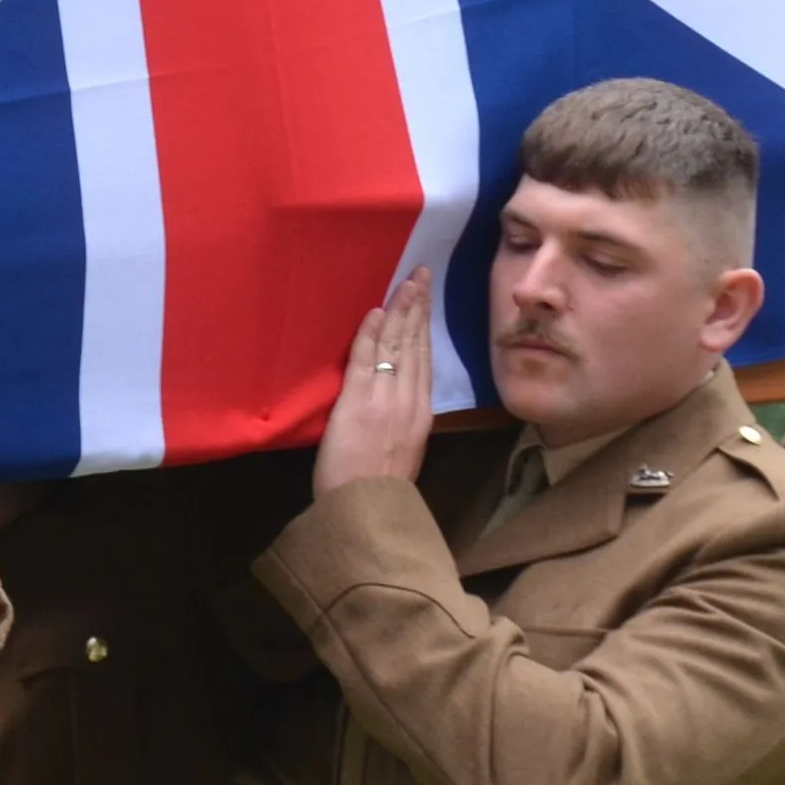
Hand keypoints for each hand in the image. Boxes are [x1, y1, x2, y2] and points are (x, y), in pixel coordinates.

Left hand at [313, 267, 433, 499]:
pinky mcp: (357, 402)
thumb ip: (405, 422)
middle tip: (421, 274)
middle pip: (415, 345)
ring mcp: (384, 399)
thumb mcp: (405, 451)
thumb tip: (401, 400)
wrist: (364, 509)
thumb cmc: (378, 490)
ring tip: (406, 282)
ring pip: (396, 345)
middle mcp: (408, 400)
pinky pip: (365, 359)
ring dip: (400, 310)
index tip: (427, 300)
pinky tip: (378, 311)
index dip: (426, 327)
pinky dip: (371, 333)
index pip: (425, 360)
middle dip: (418, 307)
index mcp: (421, 413)